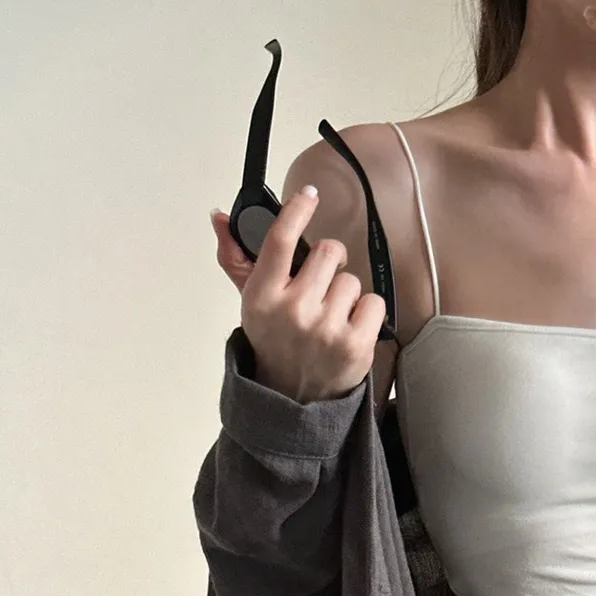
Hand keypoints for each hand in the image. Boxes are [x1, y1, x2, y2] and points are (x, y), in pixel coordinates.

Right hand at [209, 187, 384, 402]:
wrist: (294, 399)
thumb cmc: (275, 344)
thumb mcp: (252, 304)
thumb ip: (238, 259)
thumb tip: (221, 217)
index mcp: (263, 297)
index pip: (281, 239)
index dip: (297, 210)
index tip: (309, 196)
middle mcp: (294, 312)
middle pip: (330, 252)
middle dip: (332, 262)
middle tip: (324, 282)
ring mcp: (327, 330)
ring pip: (352, 280)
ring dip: (346, 294)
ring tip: (332, 316)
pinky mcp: (356, 346)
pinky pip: (374, 303)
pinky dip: (367, 313)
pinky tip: (350, 328)